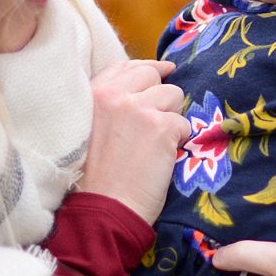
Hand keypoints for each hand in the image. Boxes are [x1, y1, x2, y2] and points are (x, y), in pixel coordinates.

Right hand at [76, 59, 187, 222]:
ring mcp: (139, 109)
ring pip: (174, 96)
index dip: (147, 68)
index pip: (126, 66)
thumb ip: (111, 103)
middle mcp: (115, 95)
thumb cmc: (96, 176)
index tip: (162, 72)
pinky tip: (163, 158)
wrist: (104, 209)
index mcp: (94, 94)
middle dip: (161, 96)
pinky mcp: (161, 128)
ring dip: (171, 118)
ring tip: (156, 144)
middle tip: (157, 123)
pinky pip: (184, 123)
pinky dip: (179, 140)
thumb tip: (146, 82)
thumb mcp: (91, 127)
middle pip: (154, 76)